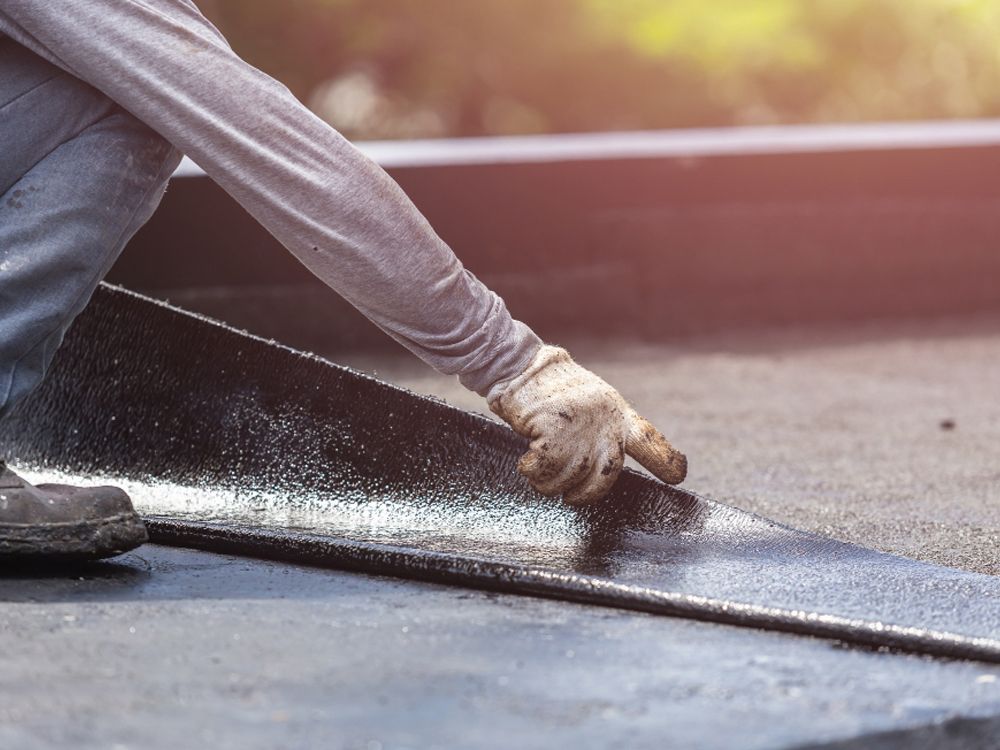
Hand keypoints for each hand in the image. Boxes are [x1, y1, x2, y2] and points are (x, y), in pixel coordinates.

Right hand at [487, 345, 686, 504]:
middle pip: (608, 474)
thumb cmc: (550, 393)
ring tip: (537, 471)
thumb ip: (602, 431)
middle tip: (570, 497)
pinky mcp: (553, 426)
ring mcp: (580, 423)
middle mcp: (604, 418)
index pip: (647, 439)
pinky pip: (545, 468)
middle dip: (587, 493)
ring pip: (571, 476)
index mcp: (616, 413)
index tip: (677, 475)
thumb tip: (602, 467)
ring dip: (550, 483)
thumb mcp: (589, 405)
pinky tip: (526, 463)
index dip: (665, 459)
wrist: (521, 367)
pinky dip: (532, 472)